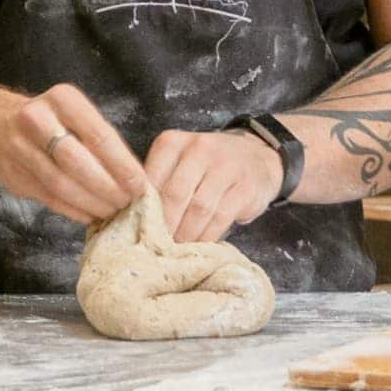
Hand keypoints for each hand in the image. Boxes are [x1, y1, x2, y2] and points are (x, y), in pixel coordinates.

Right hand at [0, 83, 145, 225]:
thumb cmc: (53, 123)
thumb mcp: (76, 116)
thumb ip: (101, 141)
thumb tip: (135, 180)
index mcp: (62, 100)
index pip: (99, 135)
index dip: (122, 165)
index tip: (140, 186)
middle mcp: (36, 119)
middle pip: (77, 161)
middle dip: (107, 187)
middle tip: (127, 203)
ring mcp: (20, 147)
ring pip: (61, 183)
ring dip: (91, 203)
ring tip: (111, 212)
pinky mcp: (13, 174)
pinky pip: (49, 197)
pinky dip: (73, 210)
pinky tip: (90, 215)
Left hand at [144, 128, 282, 242]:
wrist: (256, 156)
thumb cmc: (207, 166)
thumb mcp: (179, 163)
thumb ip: (159, 184)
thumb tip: (134, 218)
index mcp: (172, 142)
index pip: (151, 179)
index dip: (144, 208)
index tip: (141, 229)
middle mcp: (198, 148)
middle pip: (174, 194)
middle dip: (165, 225)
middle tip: (159, 245)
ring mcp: (225, 166)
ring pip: (198, 208)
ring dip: (187, 234)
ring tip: (179, 248)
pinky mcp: (245, 187)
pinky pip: (221, 217)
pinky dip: (208, 235)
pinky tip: (201, 244)